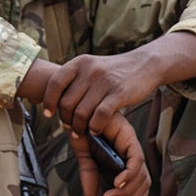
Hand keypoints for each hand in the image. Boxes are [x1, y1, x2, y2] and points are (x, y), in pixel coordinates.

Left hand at [28, 48, 167, 135]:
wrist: (146, 64)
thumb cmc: (114, 71)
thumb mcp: (92, 67)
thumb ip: (75, 79)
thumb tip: (54, 101)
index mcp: (80, 62)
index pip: (55, 83)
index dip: (48, 101)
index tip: (49, 114)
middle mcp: (90, 70)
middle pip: (66, 103)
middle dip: (66, 119)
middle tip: (70, 127)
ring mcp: (104, 82)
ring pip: (81, 113)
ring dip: (79, 128)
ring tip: (81, 132)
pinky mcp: (119, 93)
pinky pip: (99, 116)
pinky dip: (94, 127)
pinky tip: (95, 131)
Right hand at [73, 107, 152, 195]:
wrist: (74, 107)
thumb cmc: (80, 128)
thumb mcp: (84, 156)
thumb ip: (89, 174)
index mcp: (124, 157)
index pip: (138, 183)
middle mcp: (131, 151)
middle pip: (144, 182)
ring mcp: (131, 144)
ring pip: (141, 174)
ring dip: (128, 191)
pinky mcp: (128, 136)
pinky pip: (135, 160)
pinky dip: (128, 174)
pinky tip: (117, 183)